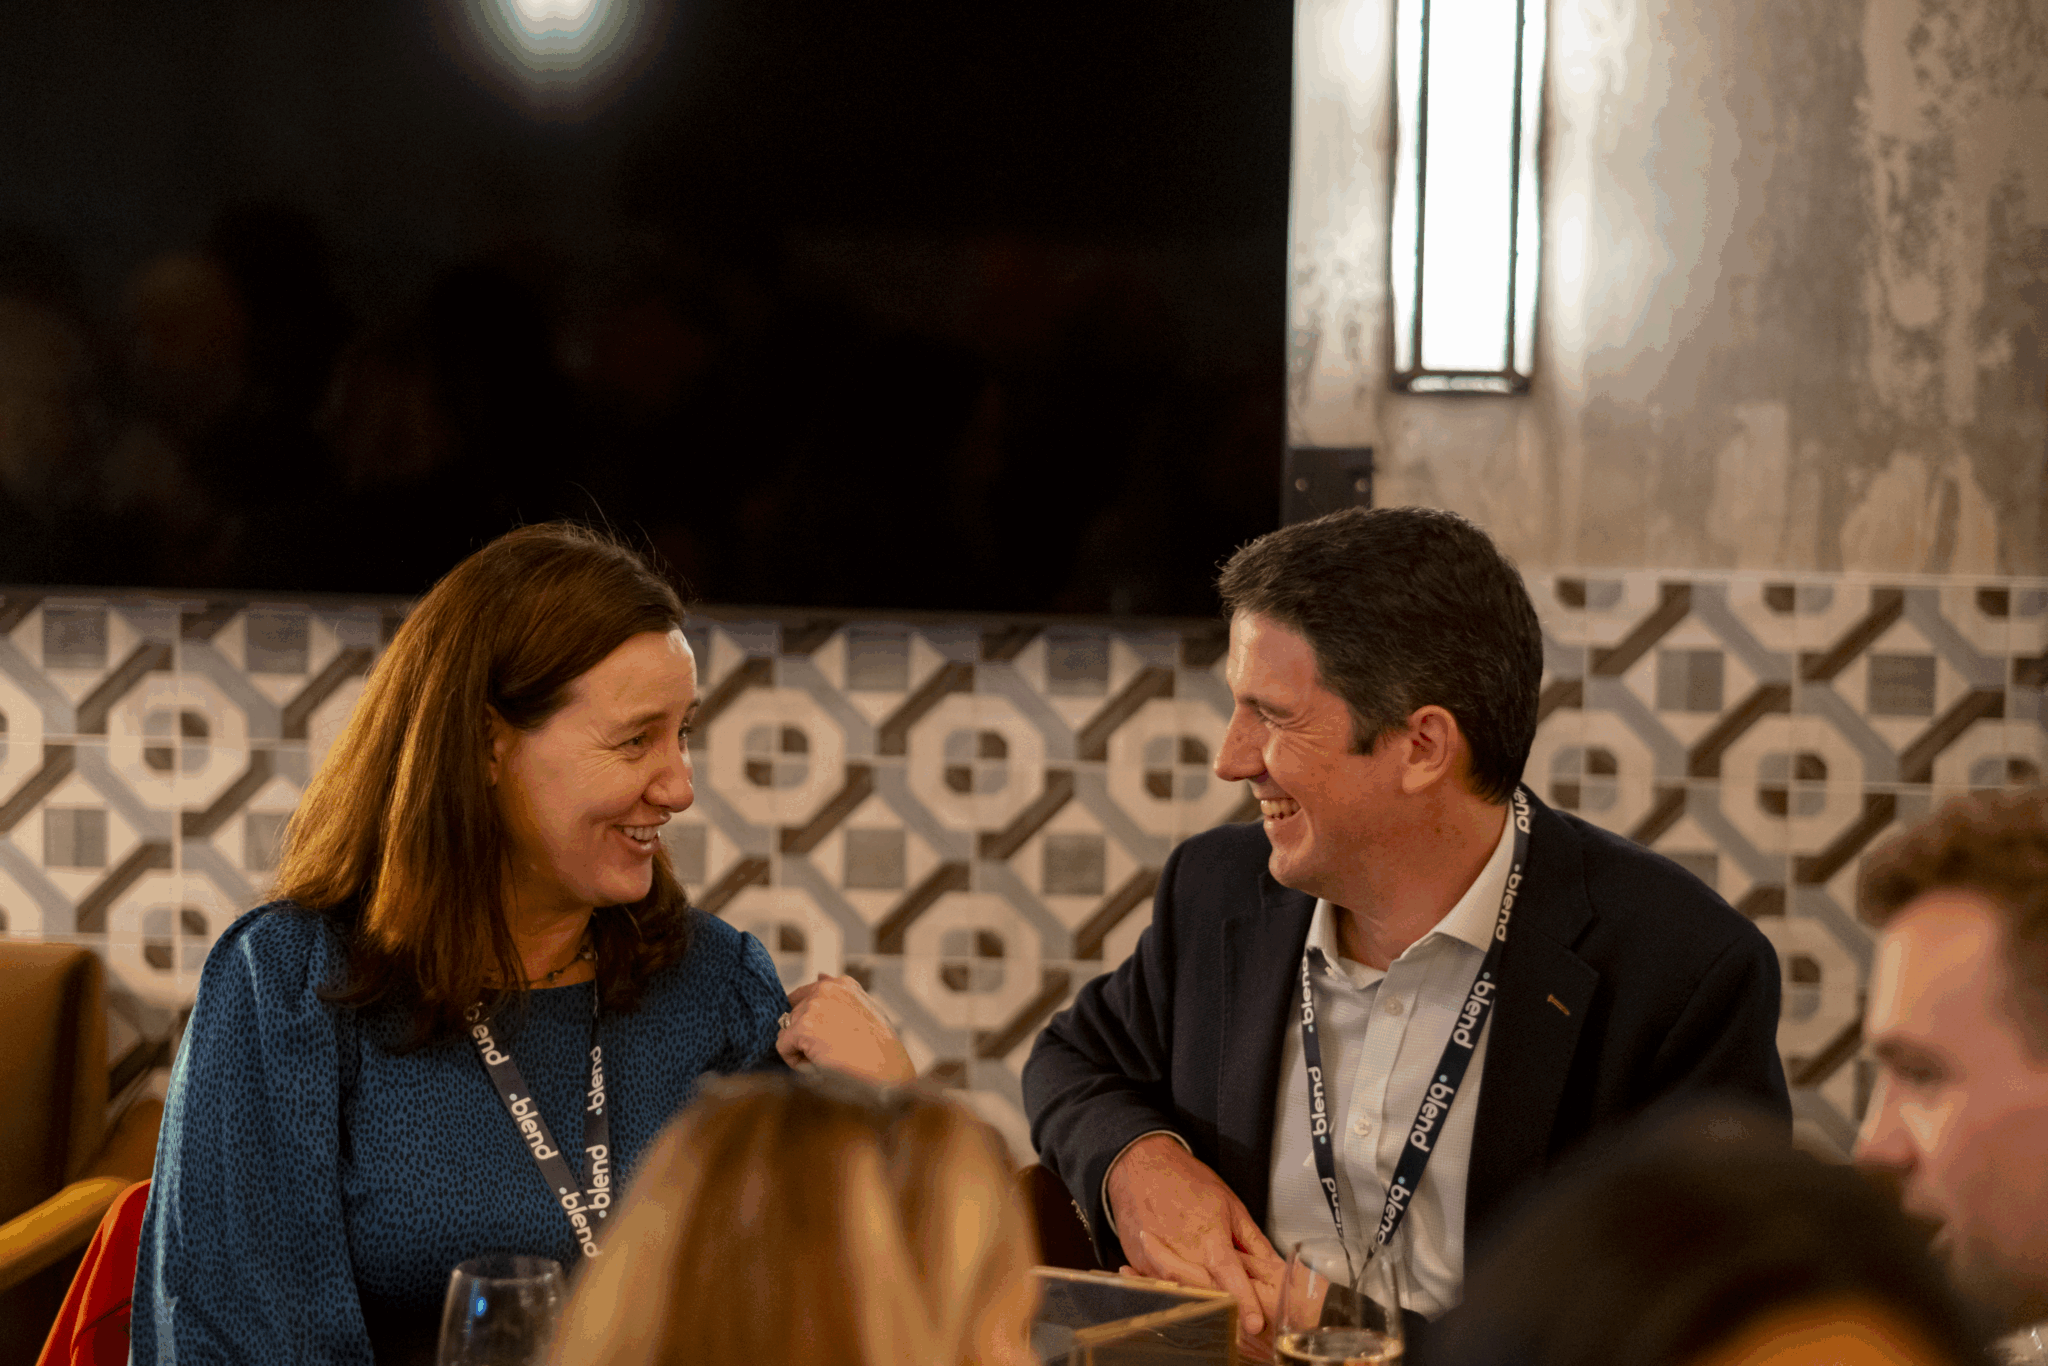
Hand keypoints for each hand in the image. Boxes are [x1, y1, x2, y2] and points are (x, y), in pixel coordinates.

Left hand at [776, 973, 915, 1084]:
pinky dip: (796, 1062)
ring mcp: (813, 1007)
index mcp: (842, 984)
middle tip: (834, 1052)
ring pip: (788, 1033)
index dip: (807, 1020)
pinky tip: (820, 1065)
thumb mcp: (864, 1011)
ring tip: (830, 1059)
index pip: (804, 995)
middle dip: (806, 1037)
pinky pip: (783, 1048)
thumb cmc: (879, 1047)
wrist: (887, 1070)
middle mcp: (825, 989)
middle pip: (794, 1016)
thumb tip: (819, 974)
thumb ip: (840, 996)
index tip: (824, 1037)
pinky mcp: (802, 1028)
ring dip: (802, 1049)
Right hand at [1105, 1134, 1283, 1338]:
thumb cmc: (1187, 1180)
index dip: (1244, 1302)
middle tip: (1239, 1319)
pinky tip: (1183, 1289)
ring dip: (1198, 1303)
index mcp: (1209, 1238)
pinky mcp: (1140, 1263)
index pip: (1230, 1278)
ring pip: (1182, 1294)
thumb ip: (1252, 1240)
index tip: (1254, 1324)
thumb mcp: (1229, 1204)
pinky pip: (1160, 1287)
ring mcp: (1156, 1261)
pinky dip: (1173, 1292)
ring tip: (1211, 1304)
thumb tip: (1275, 1265)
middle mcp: (1182, 1253)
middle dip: (1224, 1309)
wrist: (1141, 1166)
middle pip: (1207, 1293)